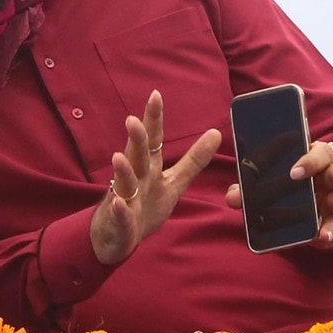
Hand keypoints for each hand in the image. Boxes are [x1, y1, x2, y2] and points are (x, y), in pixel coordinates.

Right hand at [89, 90, 221, 264]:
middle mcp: (135, 179)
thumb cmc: (143, 205)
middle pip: (136, 155)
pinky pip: (120, 215)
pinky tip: (119, 204)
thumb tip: (217, 133)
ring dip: (122, 170)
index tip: (155, 95)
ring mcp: (124, 199)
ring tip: (119, 156)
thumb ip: (193, 160)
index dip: (154, 119)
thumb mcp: (173, 182)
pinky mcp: (120, 222)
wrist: (115, 238)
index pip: (152, 140)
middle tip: (133, 120)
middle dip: (135, 139)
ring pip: (124, 182)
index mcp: (148, 168)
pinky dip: (119, 209)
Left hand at [225, 140, 332, 249]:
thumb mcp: (262, 189)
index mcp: (308, 161)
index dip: (308, 158)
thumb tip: (233, 196)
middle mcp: (325, 177)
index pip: (315, 151)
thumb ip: (247, 190)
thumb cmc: (279, 191)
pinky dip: (331, 231)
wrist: (296, 220)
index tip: (295, 171)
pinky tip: (324, 235)